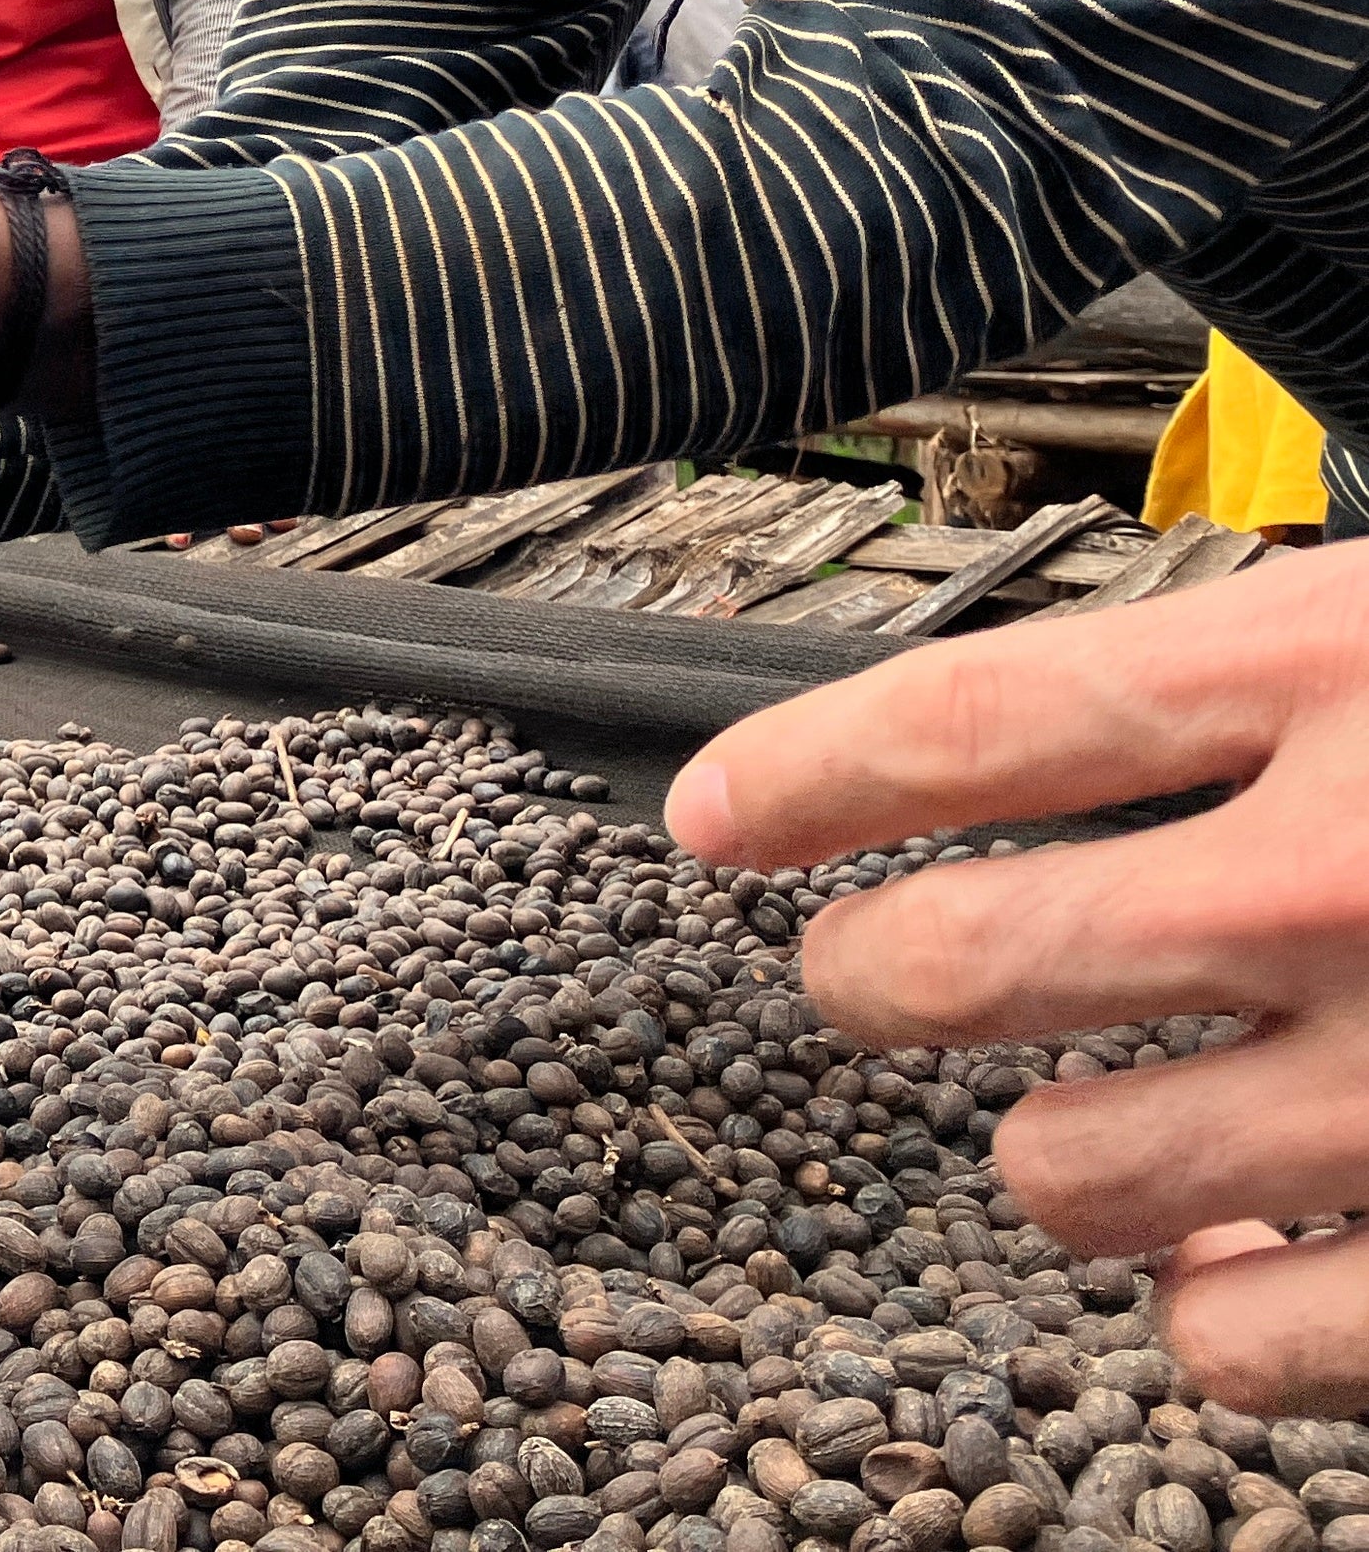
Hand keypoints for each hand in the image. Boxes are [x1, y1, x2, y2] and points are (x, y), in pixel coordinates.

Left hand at [667, 546, 1368, 1416]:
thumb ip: (1268, 681)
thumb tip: (1074, 742)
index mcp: (1333, 672)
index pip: (974, 718)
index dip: (804, 776)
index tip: (713, 816)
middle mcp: (1344, 875)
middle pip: (963, 956)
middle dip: (869, 977)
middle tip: (866, 975)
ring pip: (1070, 1172)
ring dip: (1056, 1155)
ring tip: (1112, 1117)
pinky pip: (1234, 1345)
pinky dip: (1214, 1312)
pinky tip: (1249, 1244)